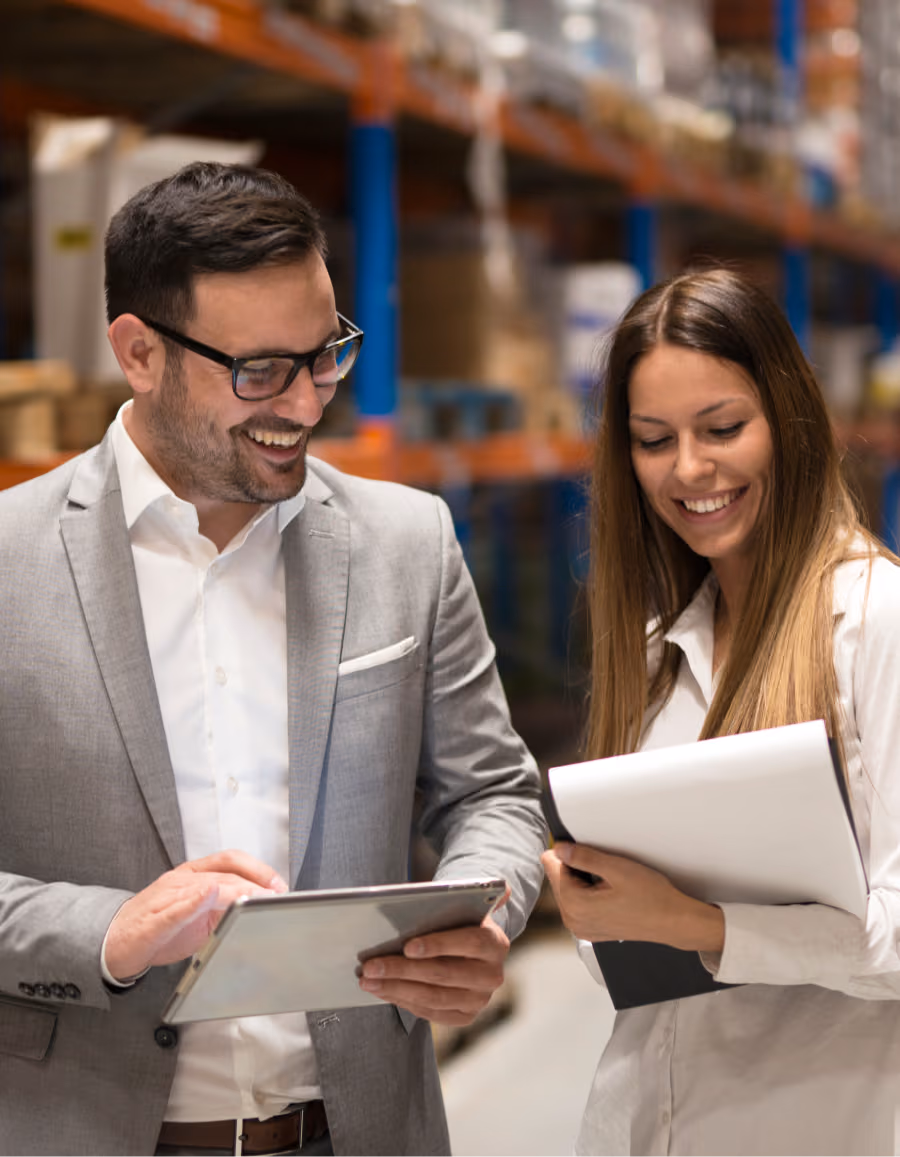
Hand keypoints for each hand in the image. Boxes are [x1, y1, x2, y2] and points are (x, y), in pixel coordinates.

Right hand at [104, 850, 287, 981]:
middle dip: (254, 883)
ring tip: (257, 898)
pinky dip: (192, 902)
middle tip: (275, 896)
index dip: (257, 868)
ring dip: (234, 891)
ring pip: (204, 887)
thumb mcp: (197, 915)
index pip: (229, 860)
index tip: (278, 884)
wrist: (113, 942)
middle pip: (223, 873)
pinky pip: (174, 909)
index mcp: (193, 875)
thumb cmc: (157, 927)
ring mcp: (166, 898)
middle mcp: (181, 881)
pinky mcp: (153, 920)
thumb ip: (222, 907)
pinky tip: (207, 896)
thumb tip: (258, 907)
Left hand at [358, 889, 510, 1025]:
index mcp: (495, 942)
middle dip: (402, 970)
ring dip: (396, 989)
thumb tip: (463, 892)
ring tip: (368, 980)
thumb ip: (459, 897)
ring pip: (433, 997)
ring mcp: (479, 999)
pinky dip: (403, 1001)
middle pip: (443, 974)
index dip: (437, 945)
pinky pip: (431, 1012)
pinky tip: (382, 990)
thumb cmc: (459, 922)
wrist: (474, 950)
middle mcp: (492, 975)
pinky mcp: (466, 1016)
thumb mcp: (462, 907)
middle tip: (370, 966)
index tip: (407, 947)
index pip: (468, 942)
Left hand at [542, 844, 724, 952]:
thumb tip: (560, 848)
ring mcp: (581, 928)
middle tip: (604, 868)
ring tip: (609, 881)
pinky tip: (609, 893)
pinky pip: (578, 903)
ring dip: (582, 880)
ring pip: (568, 890)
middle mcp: (573, 921)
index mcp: (574, 905)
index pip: (551, 865)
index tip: (585, 849)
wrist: (673, 921)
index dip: (567, 852)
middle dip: (576, 867)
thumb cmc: (651, 898)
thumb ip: (583, 856)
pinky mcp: (591, 930)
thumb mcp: (616, 868)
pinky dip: (588, 893)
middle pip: (558, 878)